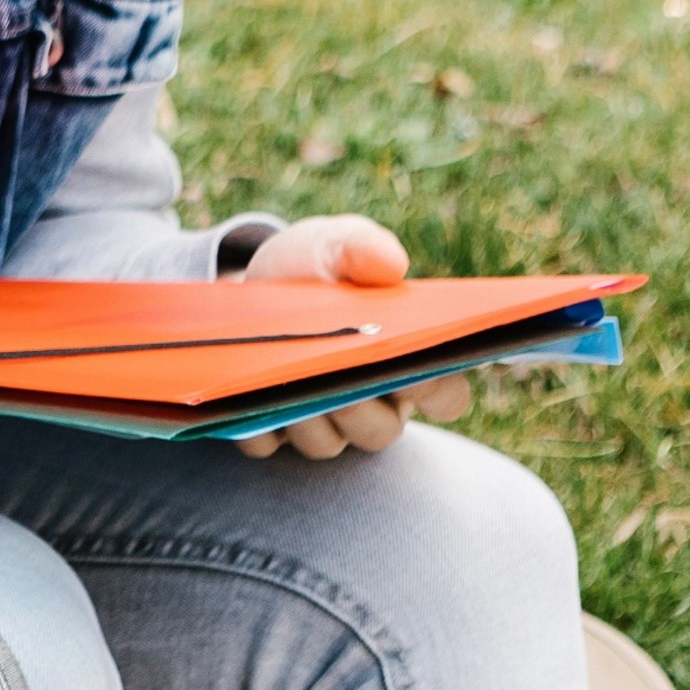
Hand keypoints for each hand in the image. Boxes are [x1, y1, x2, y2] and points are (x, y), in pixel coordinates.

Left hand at [231, 218, 473, 458]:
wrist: (248, 280)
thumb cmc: (313, 266)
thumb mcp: (334, 246)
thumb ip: (362, 249)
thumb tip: (389, 263)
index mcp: (404, 362)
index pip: (444, 396)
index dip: (438, 392)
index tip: (416, 373)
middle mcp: (370, 403)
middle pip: (380, 430)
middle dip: (362, 413)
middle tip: (342, 388)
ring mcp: (319, 421)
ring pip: (325, 443)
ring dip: (308, 422)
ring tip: (288, 388)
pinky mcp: (268, 427)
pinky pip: (265, 442)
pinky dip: (255, 427)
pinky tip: (245, 405)